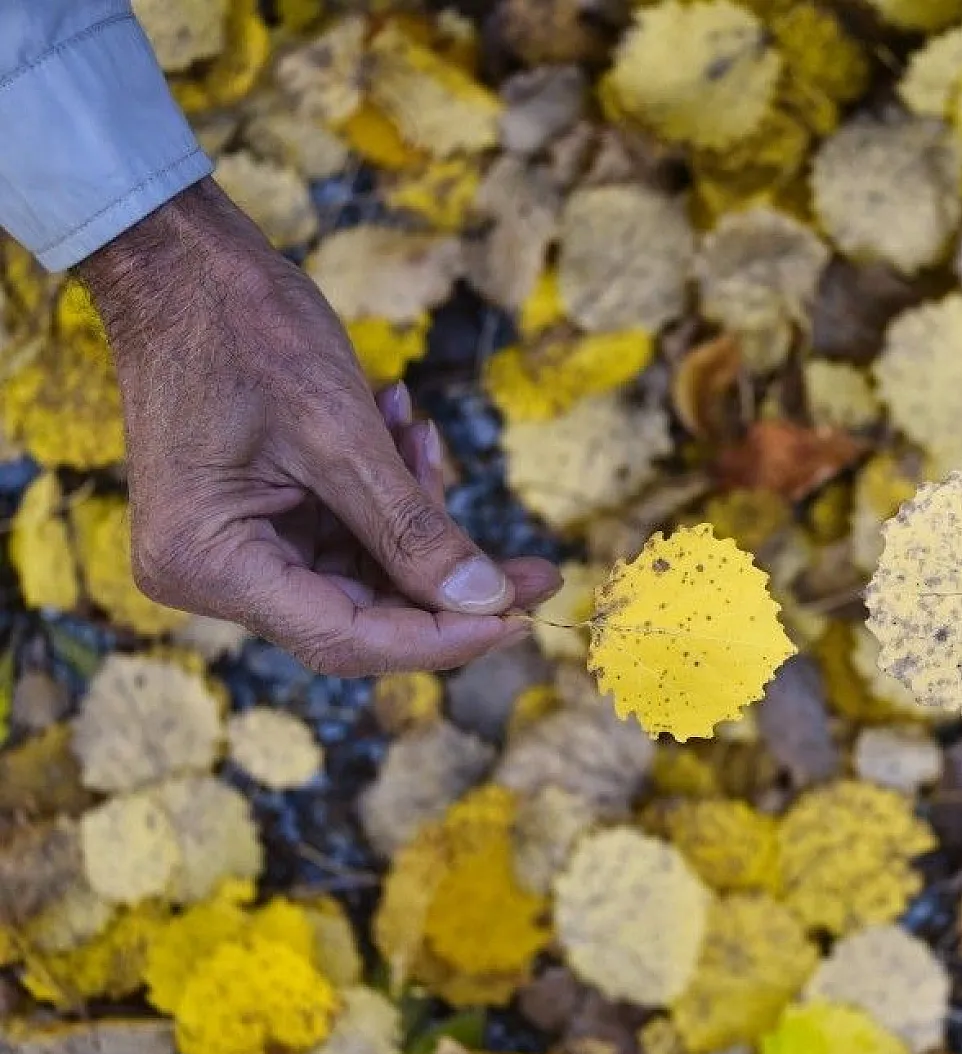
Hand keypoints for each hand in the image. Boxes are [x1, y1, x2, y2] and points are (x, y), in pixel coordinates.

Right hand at [79, 180, 558, 675]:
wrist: (182, 264)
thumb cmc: (243, 330)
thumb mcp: (341, 432)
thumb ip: (413, 529)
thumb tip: (488, 601)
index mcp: (210, 564)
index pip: (346, 638)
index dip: (441, 639)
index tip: (522, 620)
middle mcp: (213, 574)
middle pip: (361, 616)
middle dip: (449, 583)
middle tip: (535, 568)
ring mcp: (235, 550)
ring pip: (366, 575)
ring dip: (416, 517)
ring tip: (421, 438)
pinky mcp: (261, 521)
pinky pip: (349, 534)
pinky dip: (390, 493)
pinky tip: (401, 430)